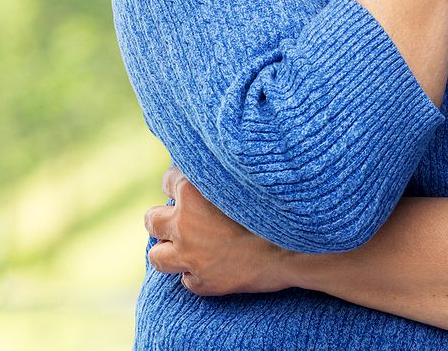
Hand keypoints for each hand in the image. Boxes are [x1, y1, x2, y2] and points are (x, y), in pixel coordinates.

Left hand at [145, 164, 294, 295]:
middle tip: (183, 220)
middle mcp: (184, 225)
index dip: (180, 184)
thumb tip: (218, 162)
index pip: (168, 181)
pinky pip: (187, 279)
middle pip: (152, 219)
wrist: (295, 249)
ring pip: (157, 256)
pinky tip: (215, 266)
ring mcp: (190, 257)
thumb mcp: (248, 182)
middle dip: (164, 219)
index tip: (189, 187)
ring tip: (187, 247)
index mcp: (193, 193)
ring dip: (169, 251)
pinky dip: (197, 273)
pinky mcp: (202, 283)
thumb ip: (224, 176)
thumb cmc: (276, 208)